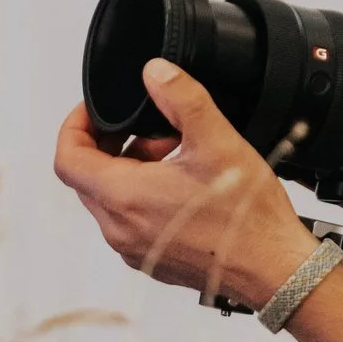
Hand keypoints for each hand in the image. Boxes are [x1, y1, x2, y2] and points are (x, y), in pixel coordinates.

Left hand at [52, 59, 305, 310]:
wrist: (274, 269)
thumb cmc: (248, 218)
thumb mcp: (218, 142)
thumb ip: (182, 98)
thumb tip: (156, 73)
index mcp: (125, 197)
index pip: (68, 158)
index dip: (75, 126)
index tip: (96, 112)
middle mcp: (120, 229)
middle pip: (88, 178)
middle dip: (113, 146)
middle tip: (153, 132)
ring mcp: (134, 249)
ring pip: (110, 199)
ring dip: (131, 171)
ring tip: (174, 158)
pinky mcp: (152, 260)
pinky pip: (129, 221)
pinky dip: (143, 197)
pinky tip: (183, 187)